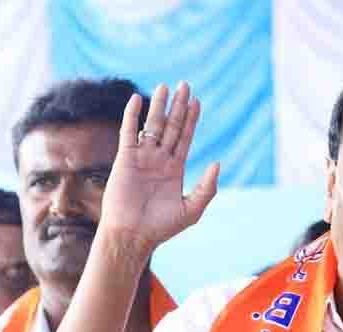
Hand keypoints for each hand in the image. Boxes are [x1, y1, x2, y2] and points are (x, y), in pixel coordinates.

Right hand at [98, 82, 219, 249]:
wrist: (133, 235)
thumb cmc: (161, 227)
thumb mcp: (191, 209)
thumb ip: (207, 187)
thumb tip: (217, 163)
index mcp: (174, 169)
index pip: (185, 138)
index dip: (191, 119)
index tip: (197, 101)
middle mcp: (159, 160)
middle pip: (171, 126)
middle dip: (178, 106)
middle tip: (185, 85)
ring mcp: (142, 158)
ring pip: (152, 126)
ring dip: (158, 106)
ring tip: (165, 87)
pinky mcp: (125, 159)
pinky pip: (128, 133)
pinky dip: (131, 116)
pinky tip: (136, 100)